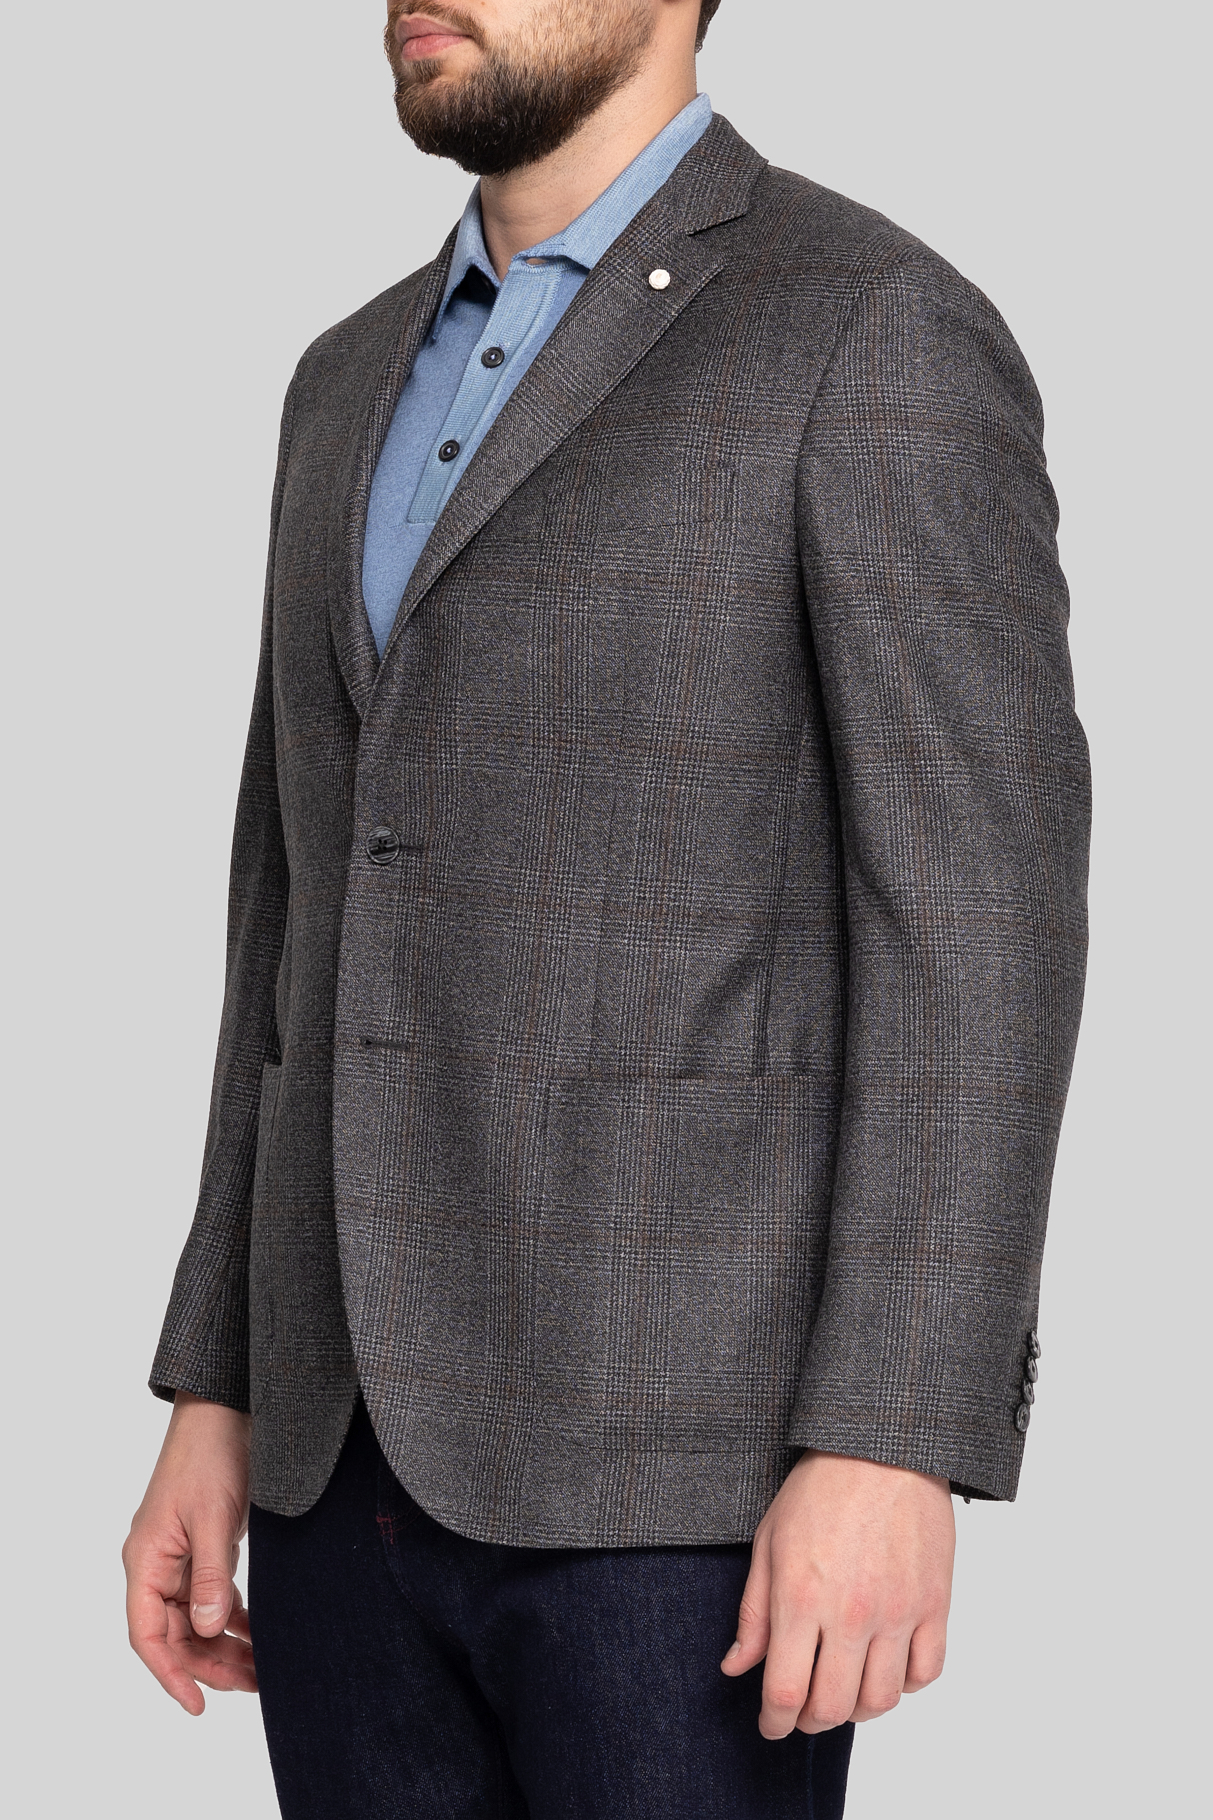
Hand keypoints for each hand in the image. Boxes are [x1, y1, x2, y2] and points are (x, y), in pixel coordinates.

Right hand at [122, 1391, 257, 1714]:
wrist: (226, 1409)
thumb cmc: (212, 1454)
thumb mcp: (214, 1517)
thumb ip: (210, 1576)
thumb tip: (210, 1630)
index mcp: (146, 1558)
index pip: (147, 1634)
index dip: (170, 1675)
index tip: (198, 1706)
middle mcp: (156, 1562)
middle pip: (174, 1633)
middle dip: (209, 1664)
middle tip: (252, 1685)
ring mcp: (179, 1555)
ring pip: (195, 1618)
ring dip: (223, 1644)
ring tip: (260, 1669)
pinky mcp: (203, 1545)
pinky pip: (211, 1595)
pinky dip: (232, 1616)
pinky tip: (256, 1632)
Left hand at [721, 1449, 953, 1737]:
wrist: (883, 1448)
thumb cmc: (821, 1488)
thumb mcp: (769, 1543)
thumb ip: (753, 1614)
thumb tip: (737, 1668)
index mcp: (801, 1598)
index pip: (786, 1693)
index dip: (774, 1722)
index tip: (770, 1725)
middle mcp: (851, 1614)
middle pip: (833, 1708)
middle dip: (810, 1722)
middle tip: (802, 1712)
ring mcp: (898, 1612)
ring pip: (881, 1700)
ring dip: (856, 1710)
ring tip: (842, 1692)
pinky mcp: (935, 1604)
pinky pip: (926, 1673)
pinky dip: (904, 1685)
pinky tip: (885, 1669)